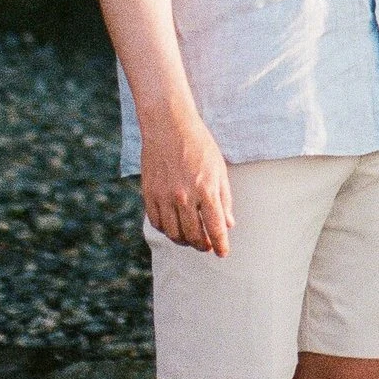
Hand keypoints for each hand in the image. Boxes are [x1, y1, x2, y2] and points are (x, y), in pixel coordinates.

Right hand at [139, 111, 234, 256]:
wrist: (169, 126)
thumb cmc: (199, 145)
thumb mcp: (219, 169)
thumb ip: (224, 198)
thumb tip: (228, 224)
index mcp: (206, 189)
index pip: (215, 227)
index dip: (220, 244)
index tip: (223, 253)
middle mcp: (185, 197)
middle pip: (194, 235)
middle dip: (203, 245)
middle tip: (207, 246)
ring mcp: (165, 197)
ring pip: (174, 233)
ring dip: (184, 241)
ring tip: (192, 240)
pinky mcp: (149, 194)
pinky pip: (157, 222)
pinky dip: (166, 230)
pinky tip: (174, 228)